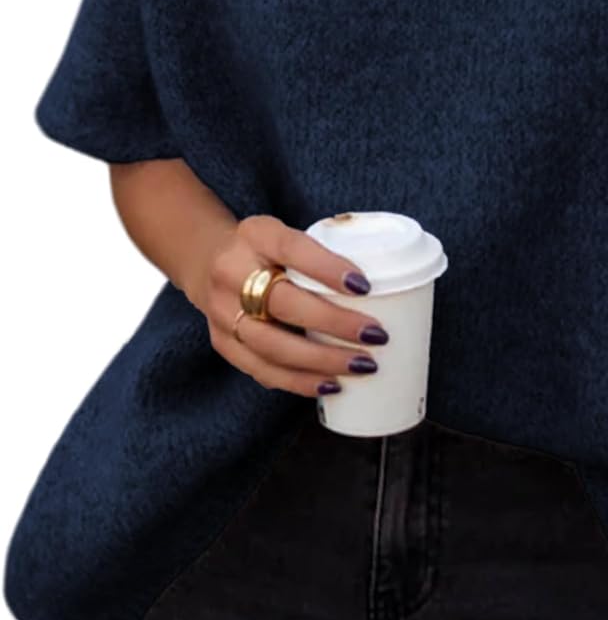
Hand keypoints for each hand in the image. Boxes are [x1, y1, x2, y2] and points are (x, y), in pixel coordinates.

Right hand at [190, 213, 388, 398]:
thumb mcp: (287, 235)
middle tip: (376, 335)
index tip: (365, 287)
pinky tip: (331, 385)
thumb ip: (320, 254)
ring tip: (362, 365)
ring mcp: (221, 311)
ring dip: (322, 361)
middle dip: (334, 323)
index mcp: (256, 235)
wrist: (208, 262)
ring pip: (272, 345)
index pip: (292, 249)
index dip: (328, 269)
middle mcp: (232, 272)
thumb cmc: (268, 251)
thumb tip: (387, 286)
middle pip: (283, 303)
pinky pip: (261, 369)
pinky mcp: (222, 343)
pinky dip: (299, 381)